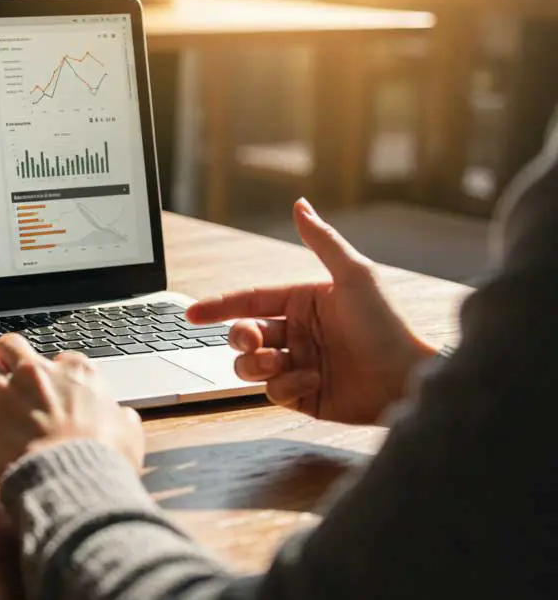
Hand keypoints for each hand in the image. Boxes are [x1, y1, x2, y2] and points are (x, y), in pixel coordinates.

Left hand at [0, 334, 144, 479]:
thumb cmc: (104, 462)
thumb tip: (124, 418)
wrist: (76, 481)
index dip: (53, 372)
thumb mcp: (129, 436)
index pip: (62, 359)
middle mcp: (36, 374)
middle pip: (10, 346)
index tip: (49, 386)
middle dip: (2, 357)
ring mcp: (4, 393)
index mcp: (76, 375)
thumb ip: (123, 421)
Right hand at [186, 198, 435, 424]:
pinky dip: (287, 386)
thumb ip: (322, 240)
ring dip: (257, 364)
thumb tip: (299, 204)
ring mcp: (298, 365)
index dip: (218, 306)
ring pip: (249, 366)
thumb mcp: (355, 275)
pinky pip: (273, 392)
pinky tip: (314, 380)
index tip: (192, 313)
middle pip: (242, 335)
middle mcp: (297, 333)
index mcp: (303, 303)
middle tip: (255, 340)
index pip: (249, 301)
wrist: (408, 378)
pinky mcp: (303, 395)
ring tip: (280, 363)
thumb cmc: (388, 325)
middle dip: (241, 337)